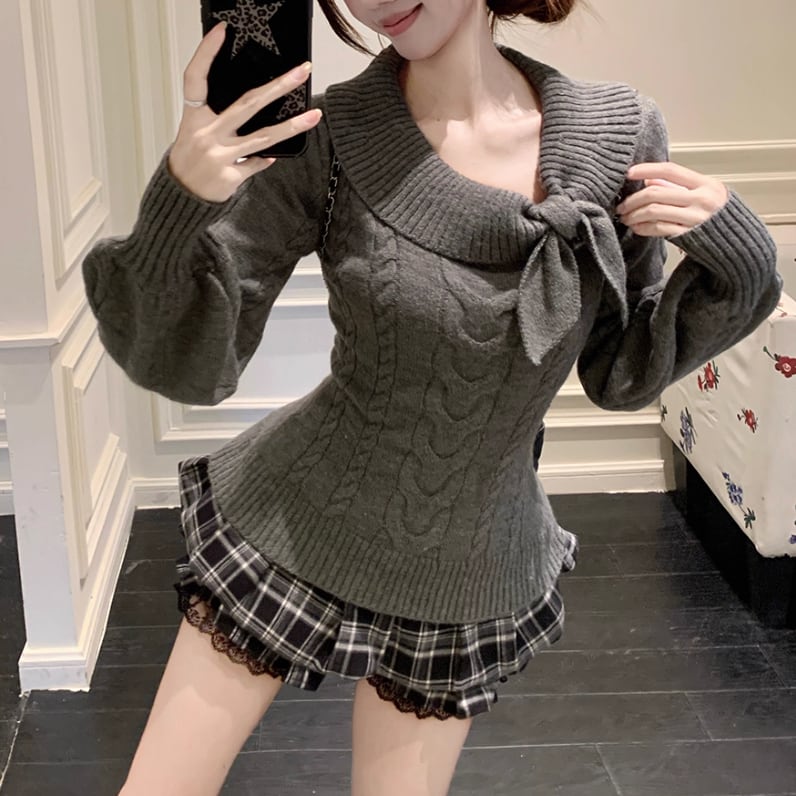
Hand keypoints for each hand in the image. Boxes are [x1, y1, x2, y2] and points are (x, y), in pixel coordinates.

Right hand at [168, 22, 322, 202]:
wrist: (182, 196)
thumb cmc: (190, 160)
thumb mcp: (195, 132)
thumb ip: (216, 117)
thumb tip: (253, 102)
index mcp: (193, 117)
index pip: (196, 78)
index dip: (206, 53)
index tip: (222, 31)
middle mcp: (205, 133)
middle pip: (248, 103)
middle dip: (279, 86)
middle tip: (301, 71)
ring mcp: (218, 155)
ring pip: (264, 137)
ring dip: (292, 125)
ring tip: (315, 116)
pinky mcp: (230, 176)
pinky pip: (257, 163)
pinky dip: (264, 159)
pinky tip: (271, 156)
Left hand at [615, 161, 729, 237]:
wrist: (738, 242)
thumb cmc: (719, 216)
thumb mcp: (704, 193)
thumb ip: (678, 186)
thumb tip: (650, 179)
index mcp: (705, 184)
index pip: (670, 170)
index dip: (646, 169)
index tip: (629, 173)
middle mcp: (701, 199)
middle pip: (656, 192)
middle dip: (633, 199)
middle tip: (622, 205)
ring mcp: (694, 218)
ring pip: (654, 211)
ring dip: (634, 214)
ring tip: (626, 217)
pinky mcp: (688, 235)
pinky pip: (658, 229)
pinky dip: (643, 227)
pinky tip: (636, 227)